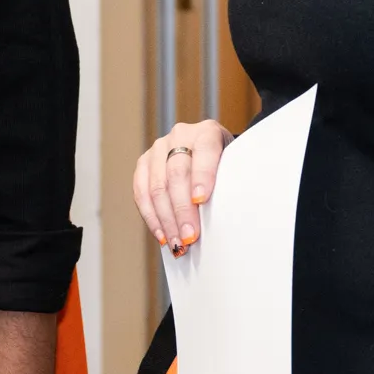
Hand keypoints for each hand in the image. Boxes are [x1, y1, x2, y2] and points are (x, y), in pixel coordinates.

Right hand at [132, 119, 232, 253]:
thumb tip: (217, 221)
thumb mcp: (232, 167)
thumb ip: (225, 184)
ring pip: (156, 186)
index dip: (202, 176)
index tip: (201, 200)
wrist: (208, 153)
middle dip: (182, 209)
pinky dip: (151, 217)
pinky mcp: (144, 163)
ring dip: (166, 219)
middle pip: (176, 174)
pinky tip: (162, 234)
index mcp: (207, 132)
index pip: (204, 151)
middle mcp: (180, 136)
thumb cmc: (223, 165)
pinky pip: (141, 192)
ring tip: (177, 242)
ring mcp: (159, 149)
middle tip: (190, 235)